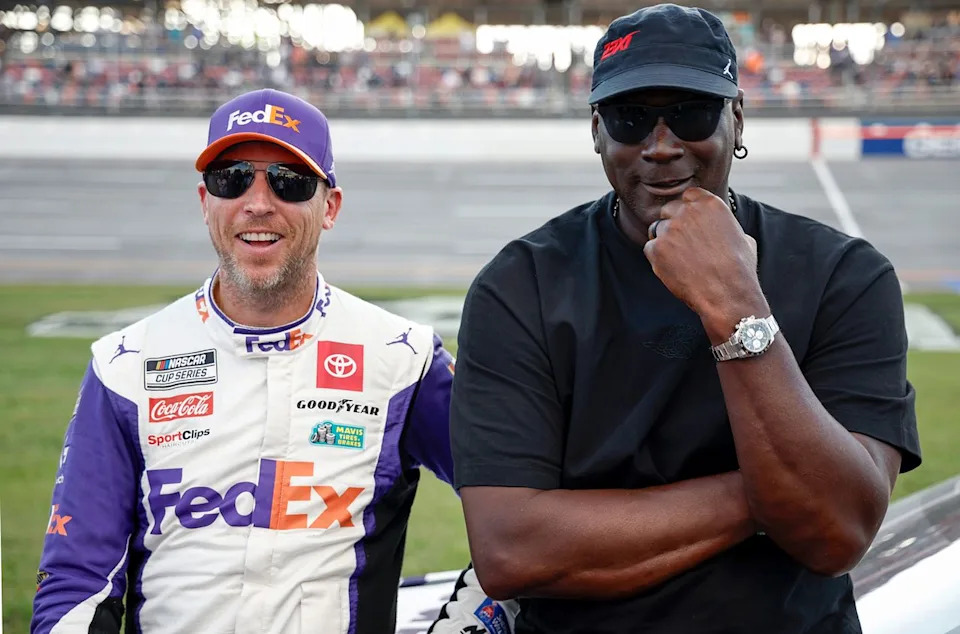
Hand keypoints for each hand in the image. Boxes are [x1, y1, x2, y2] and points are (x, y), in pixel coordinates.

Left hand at [643, 188, 766, 339]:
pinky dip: (657, 259)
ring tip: (682, 261)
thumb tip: (721, 228)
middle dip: (673, 224)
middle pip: (668, 210)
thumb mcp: (742, 237)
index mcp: (709, 204)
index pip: (688, 195)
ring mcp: (670, 229)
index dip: (686, 209)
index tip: (689, 222)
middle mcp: (687, 212)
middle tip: (682, 245)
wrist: (728, 293)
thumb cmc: (739, 270)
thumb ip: (724, 225)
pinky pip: (650, 249)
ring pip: (657, 230)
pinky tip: (674, 270)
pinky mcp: (656, 248)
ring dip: (664, 242)